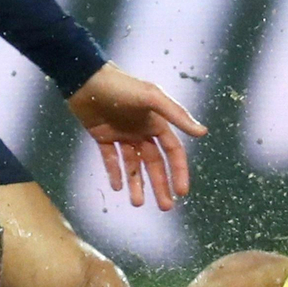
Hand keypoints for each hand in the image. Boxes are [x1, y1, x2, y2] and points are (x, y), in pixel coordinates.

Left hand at [67, 63, 206, 211]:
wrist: (85, 79)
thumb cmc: (120, 86)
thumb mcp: (151, 97)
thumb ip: (176, 114)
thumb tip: (203, 132)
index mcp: (156, 122)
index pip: (173, 152)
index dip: (179, 171)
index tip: (181, 192)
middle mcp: (141, 130)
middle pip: (154, 163)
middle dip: (160, 185)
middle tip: (164, 207)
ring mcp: (122, 134)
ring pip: (132, 165)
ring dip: (137, 183)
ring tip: (137, 203)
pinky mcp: (102, 136)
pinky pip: (111, 159)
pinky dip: (115, 173)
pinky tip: (118, 188)